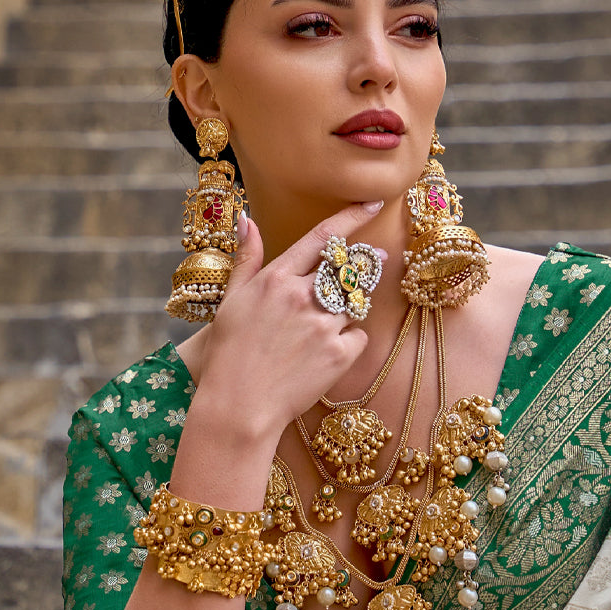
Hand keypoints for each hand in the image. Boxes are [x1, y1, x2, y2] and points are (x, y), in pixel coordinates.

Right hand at [196, 202, 385, 437]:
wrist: (239, 407)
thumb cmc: (230, 354)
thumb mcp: (231, 301)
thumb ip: (246, 259)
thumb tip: (246, 220)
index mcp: (276, 279)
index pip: (322, 237)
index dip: (352, 217)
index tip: (372, 203)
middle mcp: (303, 297)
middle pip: (348, 268)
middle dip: (368, 261)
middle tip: (380, 259)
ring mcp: (324, 326)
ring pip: (356, 303)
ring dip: (350, 308)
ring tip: (324, 328)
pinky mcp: (339, 355)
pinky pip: (358, 337)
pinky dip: (348, 342)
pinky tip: (324, 356)